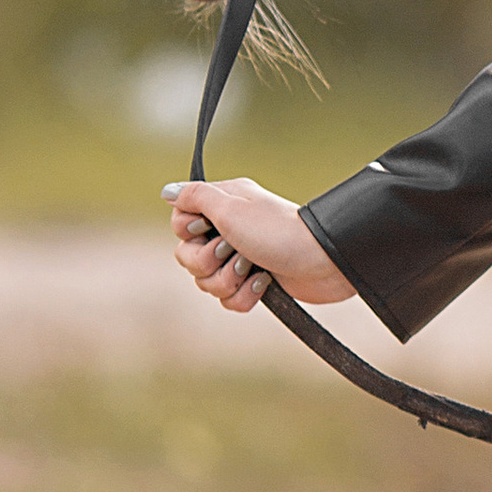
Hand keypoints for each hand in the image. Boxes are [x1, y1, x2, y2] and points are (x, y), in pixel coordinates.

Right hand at [164, 177, 356, 317]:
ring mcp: (241, 259)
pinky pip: (228, 300)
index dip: (189, 232)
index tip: (210, 228)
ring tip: (254, 267)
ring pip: (206, 283)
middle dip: (207, 263)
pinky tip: (266, 283)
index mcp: (222, 205)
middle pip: (187, 258)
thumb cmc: (278, 231)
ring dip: (229, 280)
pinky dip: (245, 296)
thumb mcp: (231, 207)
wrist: (323, 262)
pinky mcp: (255, 284)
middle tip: (235, 250)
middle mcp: (228, 231)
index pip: (179, 224)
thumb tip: (167, 191)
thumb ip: (195, 197)